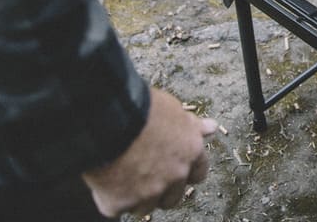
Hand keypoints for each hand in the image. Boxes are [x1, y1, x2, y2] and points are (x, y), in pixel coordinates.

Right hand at [83, 87, 218, 216]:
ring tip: (120, 172)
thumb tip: (212, 127)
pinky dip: (109, 197)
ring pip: (145, 206)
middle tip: (143, 172)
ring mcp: (148, 193)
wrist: (107, 120)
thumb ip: (192, 125)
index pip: (198, 174)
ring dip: (135, 196)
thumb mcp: (172, 109)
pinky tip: (104, 178)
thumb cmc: (140, 108)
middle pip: (173, 197)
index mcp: (191, 152)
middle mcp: (175, 176)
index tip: (173, 167)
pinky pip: (116, 208)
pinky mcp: (120, 204)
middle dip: (161, 189)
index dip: (185, 172)